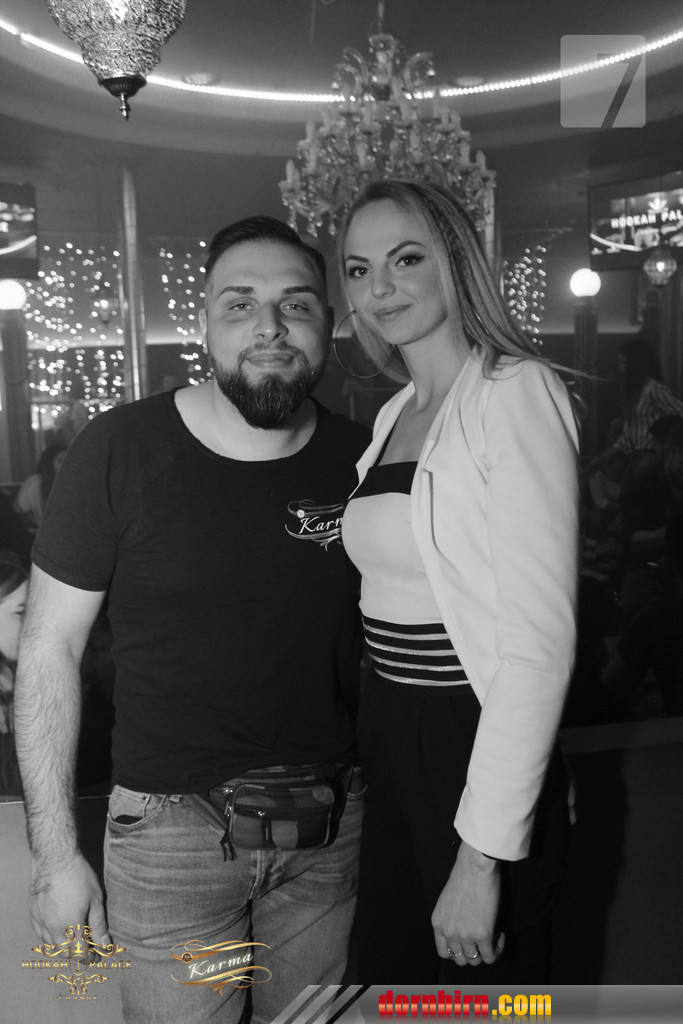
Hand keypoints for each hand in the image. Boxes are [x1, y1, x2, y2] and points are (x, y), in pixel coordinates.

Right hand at [29, 854, 111, 949]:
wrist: (55, 858)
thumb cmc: (79, 876)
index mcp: (70, 927)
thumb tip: (105, 945)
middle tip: (88, 947)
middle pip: (65, 952)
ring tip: (75, 938)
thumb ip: (99, 925)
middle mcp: (53, 929)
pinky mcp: (33, 913)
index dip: (90, 957)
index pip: (80, 953)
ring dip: (64, 947)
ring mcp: (41, 922)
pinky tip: (59, 930)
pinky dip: (51, 938)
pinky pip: (41, 934)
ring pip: (51, 945)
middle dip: (77, 954)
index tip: (97, 956)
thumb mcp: (96, 900)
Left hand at [431, 840, 504, 965]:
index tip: (467, 945)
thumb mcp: (447, 899)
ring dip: (485, 952)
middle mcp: (449, 932)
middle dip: (472, 953)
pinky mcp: (483, 935)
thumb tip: (463, 929)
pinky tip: (501, 934)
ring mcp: (465, 936)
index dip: (457, 953)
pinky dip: (498, 949)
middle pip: (460, 959)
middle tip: (482, 940)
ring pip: (475, 960)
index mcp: (438, 923)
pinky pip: (491, 956)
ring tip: (493, 936)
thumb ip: (451, 917)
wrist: (475, 867)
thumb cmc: (464, 875)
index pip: (443, 953)